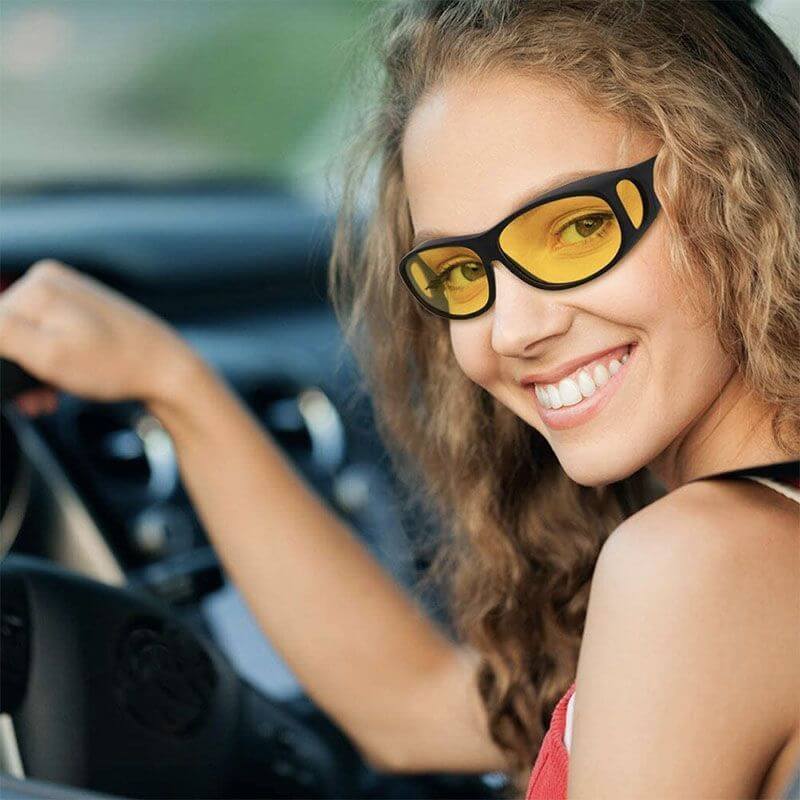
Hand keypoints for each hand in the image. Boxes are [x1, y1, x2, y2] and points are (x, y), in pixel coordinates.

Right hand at [0, 259, 196, 406]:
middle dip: (12, 371)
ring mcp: (69, 296)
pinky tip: (55, 388)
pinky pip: (47, 339)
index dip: (2, 365)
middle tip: (32, 402)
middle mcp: (51, 281)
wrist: (169, 371)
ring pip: (25, 338)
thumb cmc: (116, 364)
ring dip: (28, 374)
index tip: (17, 392)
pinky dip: (45, 366)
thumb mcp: (47, 354)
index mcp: (39, 284)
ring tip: (44, 399)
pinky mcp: (81, 314)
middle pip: (5, 330)